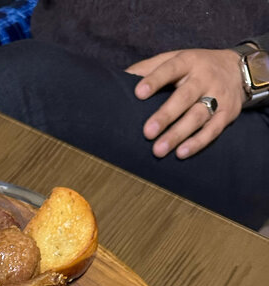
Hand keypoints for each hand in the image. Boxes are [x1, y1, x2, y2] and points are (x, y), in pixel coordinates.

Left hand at [126, 48, 244, 158]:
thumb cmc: (195, 68)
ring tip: (158, 150)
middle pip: (185, 97)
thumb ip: (149, 68)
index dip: (155, 80)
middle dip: (166, 115)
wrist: (239, 69)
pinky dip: (198, 142)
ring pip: (197, 116)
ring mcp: (218, 96)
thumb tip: (119, 78)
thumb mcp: (175, 59)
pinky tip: (181, 153)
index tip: (138, 93)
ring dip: (178, 134)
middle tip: (147, 133)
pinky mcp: (227, 113)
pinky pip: (213, 130)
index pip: (171, 68)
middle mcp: (204, 78)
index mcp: (188, 61)